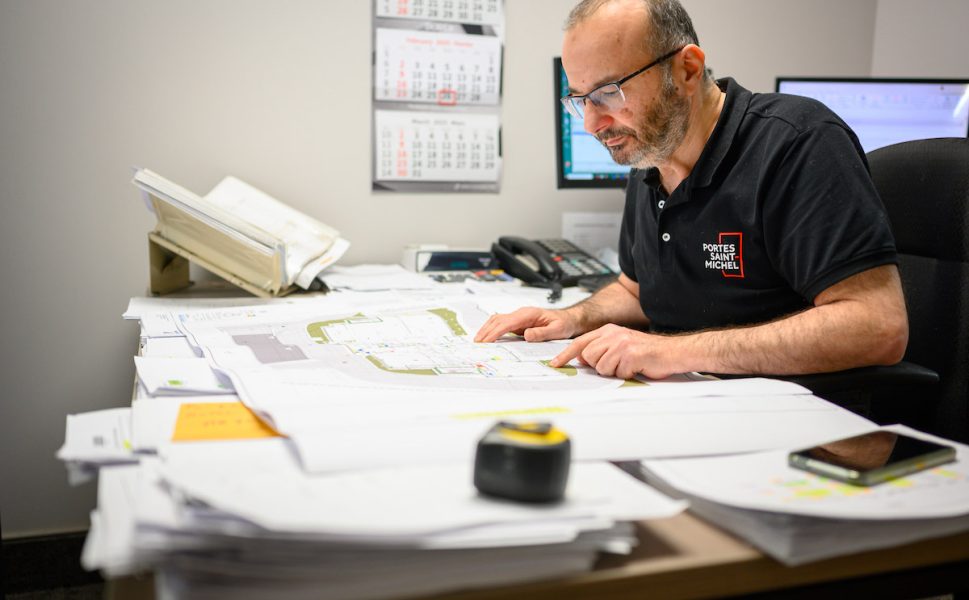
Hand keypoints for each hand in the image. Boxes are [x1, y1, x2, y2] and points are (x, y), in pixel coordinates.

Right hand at [474, 307, 578, 342]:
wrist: (569, 320)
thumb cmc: (564, 324)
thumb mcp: (557, 330)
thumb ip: (542, 333)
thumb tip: (526, 335)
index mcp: (529, 314)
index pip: (507, 322)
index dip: (495, 332)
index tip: (486, 341)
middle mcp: (521, 314)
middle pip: (497, 320)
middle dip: (486, 331)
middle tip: (477, 344)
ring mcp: (519, 318)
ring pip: (497, 320)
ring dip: (486, 330)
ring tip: (478, 341)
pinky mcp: (518, 323)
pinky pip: (501, 325)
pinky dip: (492, 330)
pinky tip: (488, 338)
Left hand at [549, 324, 678, 379]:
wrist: (671, 352)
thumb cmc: (646, 351)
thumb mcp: (620, 345)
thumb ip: (601, 348)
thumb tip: (583, 359)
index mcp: (608, 330)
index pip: (580, 343)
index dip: (565, 354)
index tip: (555, 363)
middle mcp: (613, 334)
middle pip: (589, 356)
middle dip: (600, 365)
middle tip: (617, 364)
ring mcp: (621, 343)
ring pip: (601, 366)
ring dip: (614, 371)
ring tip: (627, 365)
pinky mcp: (630, 354)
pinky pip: (617, 372)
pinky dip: (625, 374)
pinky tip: (635, 367)